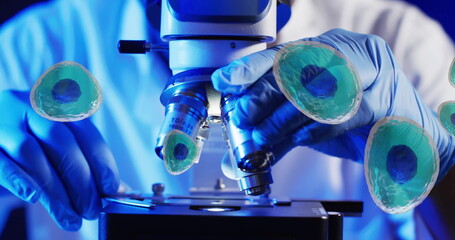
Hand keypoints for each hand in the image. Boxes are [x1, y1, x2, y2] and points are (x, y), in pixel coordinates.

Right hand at [0, 90, 119, 230]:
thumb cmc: (26, 149)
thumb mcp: (56, 152)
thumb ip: (86, 167)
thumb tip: (120, 191)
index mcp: (55, 106)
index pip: (85, 131)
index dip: (101, 160)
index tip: (111, 188)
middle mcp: (29, 107)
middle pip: (61, 141)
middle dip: (81, 179)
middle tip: (91, 209)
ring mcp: (2, 121)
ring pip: (32, 154)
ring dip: (55, 190)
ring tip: (70, 218)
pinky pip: (2, 162)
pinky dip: (19, 180)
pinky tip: (34, 198)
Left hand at [212, 29, 454, 177]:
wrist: (406, 130)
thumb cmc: (353, 117)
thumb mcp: (310, 119)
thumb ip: (276, 132)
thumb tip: (237, 152)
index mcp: (325, 50)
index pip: (281, 54)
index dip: (250, 68)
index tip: (225, 82)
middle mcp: (345, 54)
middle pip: (294, 70)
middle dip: (261, 96)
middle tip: (242, 117)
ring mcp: (365, 75)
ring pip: (313, 92)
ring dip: (282, 119)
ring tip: (262, 137)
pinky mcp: (379, 104)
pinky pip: (337, 116)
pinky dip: (311, 130)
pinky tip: (299, 139)